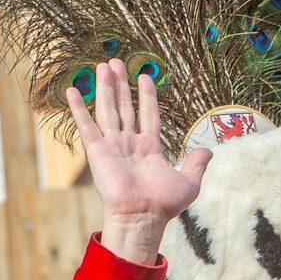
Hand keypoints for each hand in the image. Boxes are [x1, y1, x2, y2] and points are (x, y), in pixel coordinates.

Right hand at [65, 58, 211, 265]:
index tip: (144, 77)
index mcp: (149, 148)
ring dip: (104, 87)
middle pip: (124, 107)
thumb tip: (208, 151)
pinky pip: (86, 126)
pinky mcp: (97, 151)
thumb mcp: (189, 182)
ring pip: (108, 110)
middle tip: (115, 63)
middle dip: (120, 85)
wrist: (142, 216)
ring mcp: (112, 146)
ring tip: (103, 65)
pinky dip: (78, 108)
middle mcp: (128, 144)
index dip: (147, 95)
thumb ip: (196, 163)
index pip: (148, 115)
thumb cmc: (164, 205)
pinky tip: (72, 90)